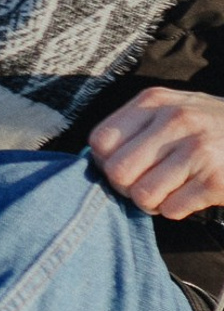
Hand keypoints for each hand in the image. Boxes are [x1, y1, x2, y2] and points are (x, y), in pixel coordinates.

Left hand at [87, 88, 223, 217]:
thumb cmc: (211, 126)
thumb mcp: (173, 109)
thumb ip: (136, 126)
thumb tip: (98, 160)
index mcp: (155, 101)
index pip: (101, 142)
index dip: (106, 162)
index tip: (125, 167)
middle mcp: (176, 121)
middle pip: (118, 172)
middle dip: (127, 187)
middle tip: (146, 185)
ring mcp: (199, 149)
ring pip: (142, 195)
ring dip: (152, 201)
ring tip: (170, 190)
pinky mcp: (216, 179)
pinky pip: (171, 209)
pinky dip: (177, 209)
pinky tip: (191, 194)